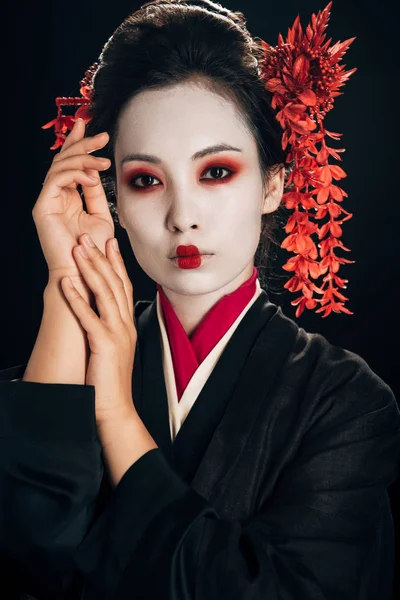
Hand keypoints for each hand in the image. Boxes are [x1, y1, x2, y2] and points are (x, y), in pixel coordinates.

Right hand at [32, 118, 113, 284]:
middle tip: (102, 136)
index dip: (77, 143)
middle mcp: (55, 196)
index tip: (90, 126)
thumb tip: (96, 170)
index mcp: (68, 197)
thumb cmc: (94, 250)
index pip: (70, 164)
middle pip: (64, 160)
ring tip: (103, 160)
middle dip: (82, 144)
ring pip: (60, 167)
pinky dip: (75, 174)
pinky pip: (56, 181)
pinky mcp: (43, 208)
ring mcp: (47, 201)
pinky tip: (91, 176)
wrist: (86, 273)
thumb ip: (96, 193)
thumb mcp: (101, 216)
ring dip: (83, 159)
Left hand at [61, 232, 137, 424]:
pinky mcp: (104, 343)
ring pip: (104, 293)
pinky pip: (88, 315)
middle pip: (115, 283)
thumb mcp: (115, 349)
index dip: (116, 263)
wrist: (116, 408)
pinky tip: (67, 281)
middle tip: (89, 237)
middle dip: (101, 258)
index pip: (123, 286)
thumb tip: (102, 315)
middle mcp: (125, 324)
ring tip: (79, 249)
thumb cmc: (110, 381)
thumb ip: (111, 329)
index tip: (110, 243)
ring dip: (91, 269)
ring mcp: (117, 332)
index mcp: (128, 324)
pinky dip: (77, 296)